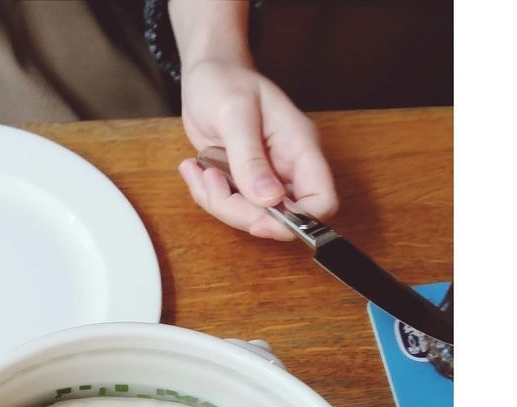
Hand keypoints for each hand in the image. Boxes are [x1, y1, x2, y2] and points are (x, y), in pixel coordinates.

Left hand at [177, 58, 337, 239]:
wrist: (206, 75)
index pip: (321, 200)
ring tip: (199, 170)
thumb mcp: (235, 114)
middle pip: (281, 219)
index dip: (297, 222)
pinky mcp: (244, 183)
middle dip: (241, 213)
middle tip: (211, 184)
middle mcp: (288, 167)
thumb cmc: (224, 81)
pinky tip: (194, 169)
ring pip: (251, 217)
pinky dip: (208, 196)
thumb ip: (250, 158)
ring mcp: (266, 178)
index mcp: (300, 147)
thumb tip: (270, 199)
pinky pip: (230, 207)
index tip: (260, 221)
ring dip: (218, 203)